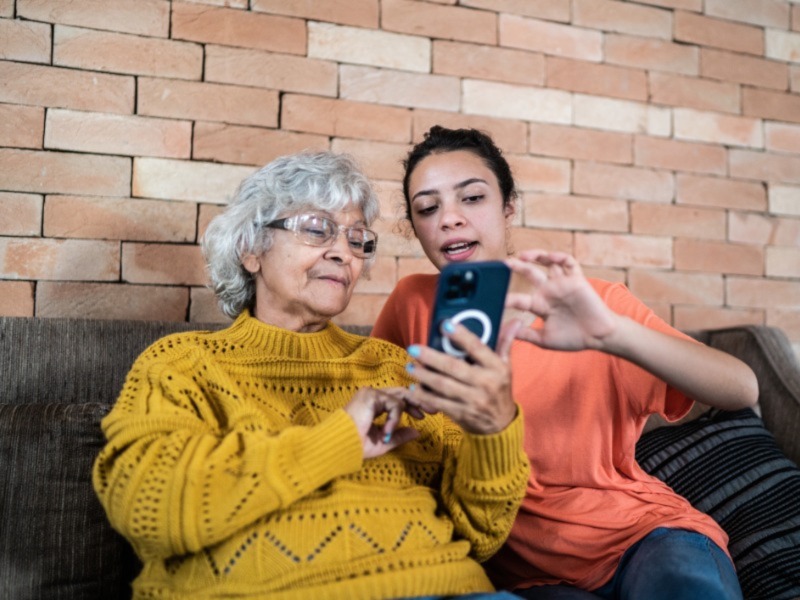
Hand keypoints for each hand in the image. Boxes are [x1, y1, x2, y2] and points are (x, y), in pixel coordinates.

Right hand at [344, 387, 422, 458]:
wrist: (340, 445)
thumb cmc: (356, 446)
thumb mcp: (384, 441)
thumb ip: (399, 435)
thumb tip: (417, 432)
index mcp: (373, 404)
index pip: (398, 398)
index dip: (413, 405)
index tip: (424, 415)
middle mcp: (372, 395)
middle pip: (402, 392)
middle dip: (420, 400)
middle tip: (434, 409)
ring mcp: (371, 393)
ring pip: (401, 396)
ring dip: (410, 410)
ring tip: (412, 422)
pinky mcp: (371, 395)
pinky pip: (394, 404)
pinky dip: (395, 418)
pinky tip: (387, 430)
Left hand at [405, 319, 519, 434]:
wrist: (501, 424)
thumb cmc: (500, 388)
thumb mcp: (506, 366)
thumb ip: (505, 342)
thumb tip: (514, 321)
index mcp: (496, 368)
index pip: (477, 348)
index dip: (461, 336)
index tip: (445, 325)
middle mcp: (485, 384)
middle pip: (454, 368)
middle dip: (431, 357)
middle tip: (414, 348)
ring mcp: (473, 401)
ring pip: (443, 386)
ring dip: (424, 376)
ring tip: (410, 366)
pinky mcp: (462, 414)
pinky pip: (440, 404)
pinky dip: (425, 396)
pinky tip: (414, 388)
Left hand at [505, 249, 617, 350]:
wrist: (598, 337)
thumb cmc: (573, 338)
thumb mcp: (544, 340)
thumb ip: (525, 335)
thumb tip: (504, 332)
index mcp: (540, 305)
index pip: (519, 298)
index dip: (507, 298)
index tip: (496, 299)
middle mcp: (549, 292)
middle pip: (530, 273)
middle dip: (517, 266)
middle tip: (505, 263)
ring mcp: (562, 284)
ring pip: (548, 263)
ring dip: (537, 256)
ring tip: (524, 255)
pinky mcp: (577, 280)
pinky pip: (569, 263)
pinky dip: (560, 257)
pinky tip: (551, 256)